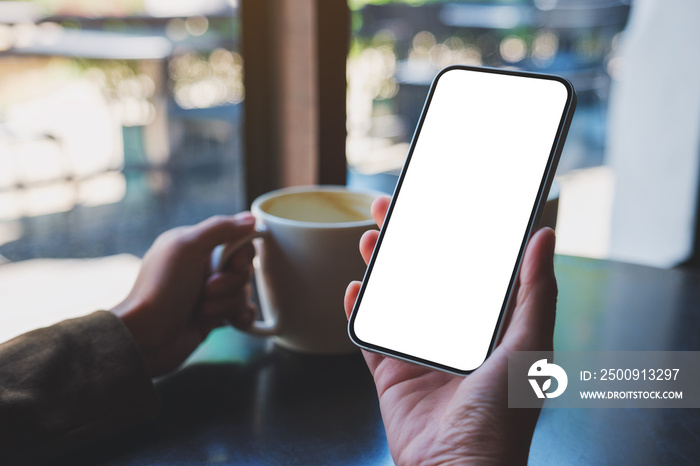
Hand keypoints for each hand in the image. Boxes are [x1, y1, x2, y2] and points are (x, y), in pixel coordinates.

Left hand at [111, 213, 256, 376]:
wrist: (145, 339)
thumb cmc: (160, 290)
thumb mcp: (186, 248)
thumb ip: (220, 228)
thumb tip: (252, 218)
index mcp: (193, 245)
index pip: (235, 239)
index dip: (242, 253)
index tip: (235, 263)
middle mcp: (201, 267)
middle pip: (242, 267)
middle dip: (232, 281)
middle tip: (208, 289)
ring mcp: (208, 293)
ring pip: (243, 291)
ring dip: (229, 302)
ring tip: (205, 310)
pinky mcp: (213, 316)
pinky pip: (243, 311)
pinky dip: (243, 316)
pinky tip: (235, 321)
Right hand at [344, 196, 556, 464]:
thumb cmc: (502, 417)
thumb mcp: (528, 347)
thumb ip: (536, 291)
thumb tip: (544, 237)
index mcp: (486, 326)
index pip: (465, 269)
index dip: (450, 235)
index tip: (437, 204)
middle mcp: (451, 335)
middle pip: (423, 277)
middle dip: (405, 242)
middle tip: (389, 210)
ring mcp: (419, 353)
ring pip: (393, 299)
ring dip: (380, 268)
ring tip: (368, 239)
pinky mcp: (390, 373)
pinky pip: (369, 336)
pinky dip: (358, 311)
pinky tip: (354, 289)